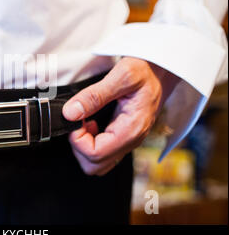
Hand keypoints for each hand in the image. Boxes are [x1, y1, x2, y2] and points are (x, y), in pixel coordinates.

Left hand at [62, 57, 179, 175]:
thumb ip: (94, 95)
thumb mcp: (121, 76)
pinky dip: (92, 141)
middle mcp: (131, 140)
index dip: (77, 139)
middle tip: (79, 121)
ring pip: (98, 162)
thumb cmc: (147, 71)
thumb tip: (71, 113)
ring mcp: (128, 140)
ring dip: (84, 145)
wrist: (163, 69)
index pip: (95, 154)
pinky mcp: (124, 136)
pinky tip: (92, 122)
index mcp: (131, 130)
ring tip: (85, 121)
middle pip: (95, 165)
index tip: (75, 119)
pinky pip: (104, 151)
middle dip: (79, 145)